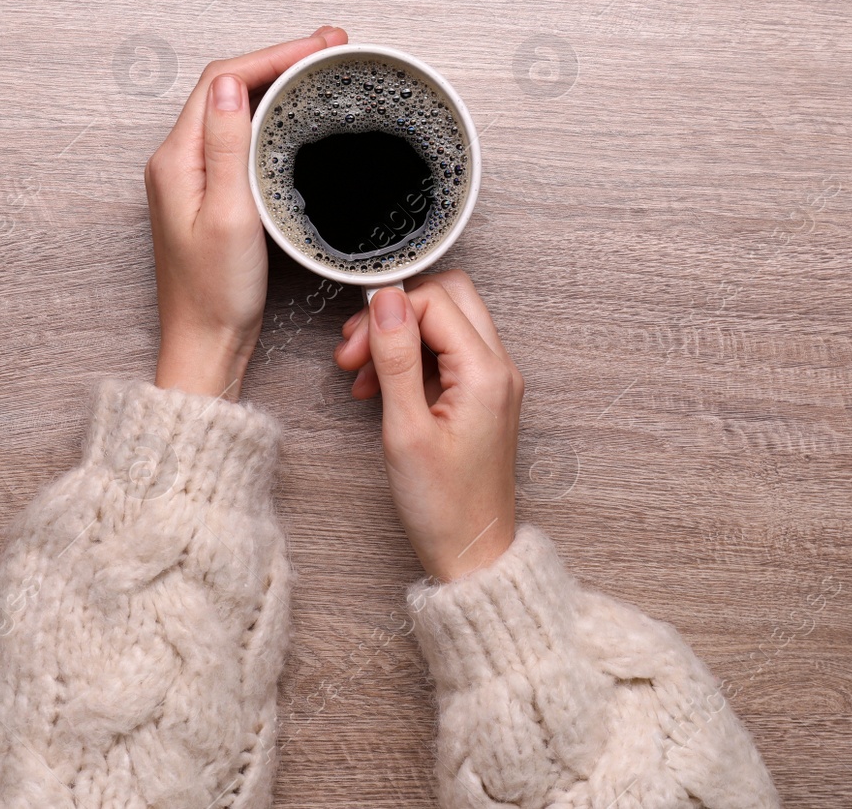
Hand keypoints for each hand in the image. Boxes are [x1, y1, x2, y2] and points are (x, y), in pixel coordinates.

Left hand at [147, 26, 349, 400]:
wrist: (205, 345)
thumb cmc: (216, 294)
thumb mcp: (228, 215)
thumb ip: (227, 145)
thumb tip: (230, 82)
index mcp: (177, 160)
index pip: (223, 81)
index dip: (273, 54)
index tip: (319, 45)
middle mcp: (178, 162)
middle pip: (229, 87)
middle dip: (280, 59)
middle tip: (332, 45)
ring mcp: (193, 177)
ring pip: (236, 109)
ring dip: (278, 83)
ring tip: (321, 66)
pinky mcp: (209, 195)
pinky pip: (240, 137)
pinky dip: (272, 116)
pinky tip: (297, 115)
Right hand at [334, 270, 522, 580]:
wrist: (471, 553)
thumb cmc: (443, 506)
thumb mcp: (406, 429)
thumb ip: (396, 358)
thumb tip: (386, 300)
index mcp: (486, 373)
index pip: (434, 301)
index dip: (386, 315)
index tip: (353, 345)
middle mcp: (498, 368)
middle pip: (447, 298)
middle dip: (395, 314)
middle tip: (355, 347)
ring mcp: (493, 381)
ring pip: (444, 323)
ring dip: (398, 336)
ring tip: (358, 372)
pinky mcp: (482, 395)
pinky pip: (446, 353)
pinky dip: (410, 358)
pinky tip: (378, 387)